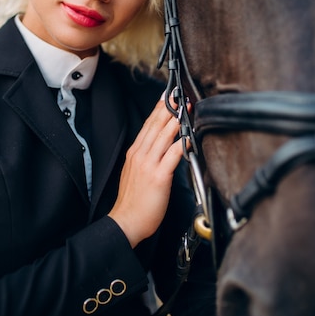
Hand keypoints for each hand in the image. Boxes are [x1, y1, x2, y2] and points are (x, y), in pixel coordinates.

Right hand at [108, 96, 184, 247]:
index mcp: (135, 153)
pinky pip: (172, 156)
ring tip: (185, 107)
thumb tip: (160, 146)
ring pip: (164, 136)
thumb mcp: (134, 172)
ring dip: (176, 120)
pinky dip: (181, 144)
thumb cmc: (133, 201)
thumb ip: (146, 157)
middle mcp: (140, 155)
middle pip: (156, 125)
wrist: (126, 221)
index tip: (168, 96)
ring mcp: (148, 164)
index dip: (159, 109)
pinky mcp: (158, 176)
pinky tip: (188, 136)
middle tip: (179, 93)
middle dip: (168, 108)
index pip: (148, 125)